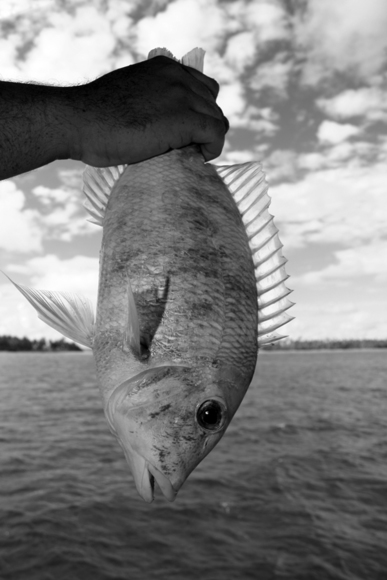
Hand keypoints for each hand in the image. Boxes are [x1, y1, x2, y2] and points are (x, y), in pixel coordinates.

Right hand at [69, 56, 228, 165]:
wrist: (79, 121)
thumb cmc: (94, 117)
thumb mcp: (129, 96)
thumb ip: (151, 100)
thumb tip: (162, 121)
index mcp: (165, 67)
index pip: (203, 88)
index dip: (200, 113)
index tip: (189, 133)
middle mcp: (178, 76)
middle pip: (213, 105)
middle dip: (205, 129)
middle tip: (190, 149)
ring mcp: (183, 96)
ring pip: (217, 120)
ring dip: (209, 140)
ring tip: (192, 156)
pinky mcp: (185, 119)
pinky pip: (216, 134)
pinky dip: (213, 149)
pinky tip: (198, 159)